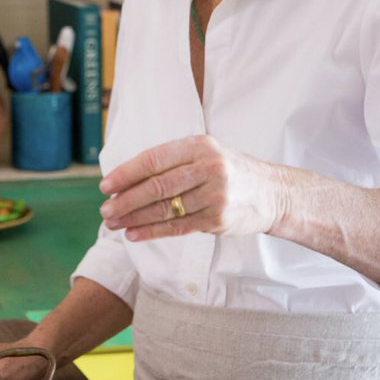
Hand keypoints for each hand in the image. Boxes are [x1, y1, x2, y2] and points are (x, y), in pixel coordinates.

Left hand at [99, 134, 282, 239]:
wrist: (273, 193)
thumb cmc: (229, 171)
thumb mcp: (206, 153)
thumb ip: (173, 162)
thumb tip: (126, 179)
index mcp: (199, 146)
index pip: (154, 159)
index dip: (126, 173)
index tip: (106, 185)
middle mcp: (209, 167)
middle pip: (157, 186)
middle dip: (126, 199)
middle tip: (105, 209)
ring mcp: (215, 195)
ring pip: (165, 209)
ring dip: (134, 217)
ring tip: (113, 222)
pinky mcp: (218, 219)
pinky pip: (177, 227)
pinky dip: (152, 231)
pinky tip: (134, 233)